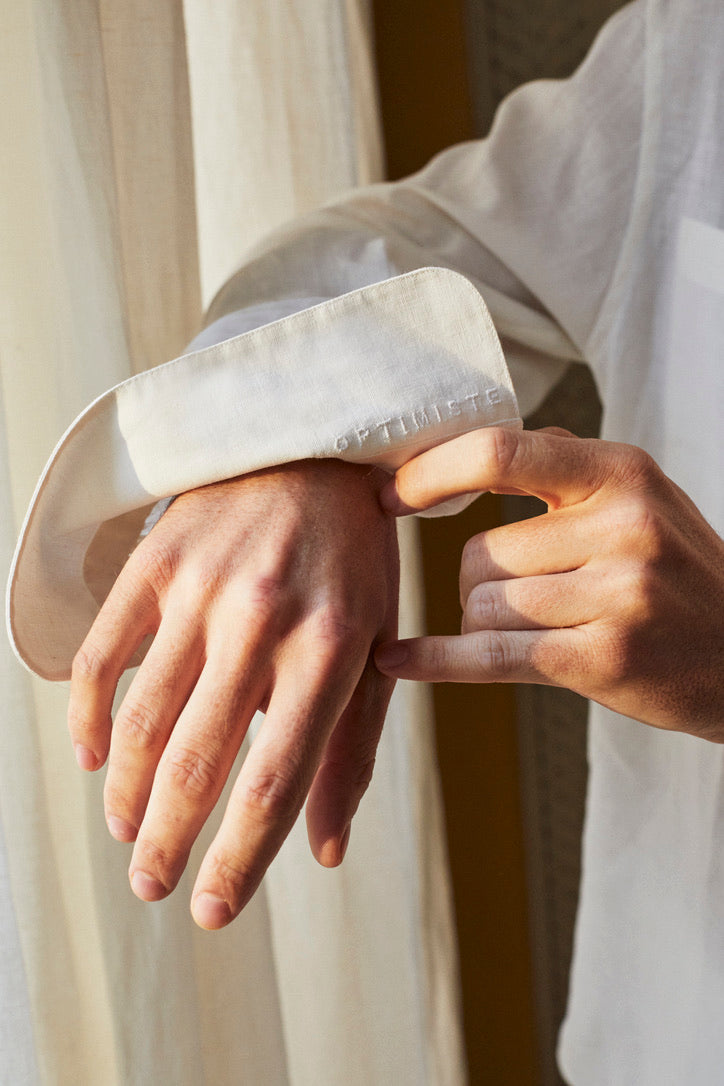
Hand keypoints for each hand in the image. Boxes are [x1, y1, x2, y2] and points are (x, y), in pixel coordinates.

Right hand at [68, 460, 397, 927]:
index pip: (274, 780)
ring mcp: (199, 589)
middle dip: (166, 840)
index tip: (210, 911)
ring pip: (140, 718)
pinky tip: (92, 756)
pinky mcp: (155, 563)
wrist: (313, 447)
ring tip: (126, 832)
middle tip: (150, 886)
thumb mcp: (379, 643)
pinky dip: (88, 715)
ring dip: (124, 791)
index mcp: (331, 648)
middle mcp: (261, 620)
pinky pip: (102, 654)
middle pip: (196, 761)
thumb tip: (327, 850)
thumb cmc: (355, 558)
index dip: (238, 860)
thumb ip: (353, 747)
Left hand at [375, 427, 723, 738]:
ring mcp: (616, 594)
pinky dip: (437, 661)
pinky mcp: (604, 659)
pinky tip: (398, 660)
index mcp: (620, 471)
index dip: (430, 472)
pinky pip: (491, 656)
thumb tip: (468, 441)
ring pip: (481, 607)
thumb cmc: (675, 570)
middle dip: (480, 581)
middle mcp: (622, 525)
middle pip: (478, 553)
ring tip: (549, 627)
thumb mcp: (640, 494)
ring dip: (489, 624)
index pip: (498, 453)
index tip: (386, 493)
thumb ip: (562, 463)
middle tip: (530, 596)